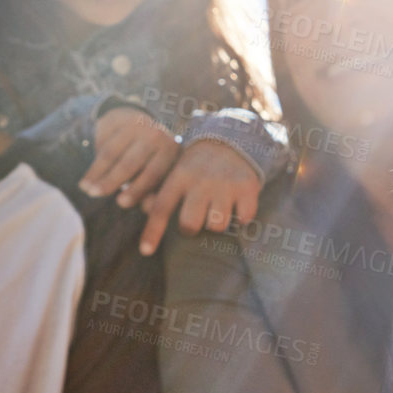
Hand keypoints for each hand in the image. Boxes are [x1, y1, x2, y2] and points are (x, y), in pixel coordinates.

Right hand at [79, 107, 179, 209]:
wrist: (142, 125)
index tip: (121, 203)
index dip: (137, 190)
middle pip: (129, 163)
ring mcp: (136, 123)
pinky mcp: (118, 117)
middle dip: (110, 181)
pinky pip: (102, 141)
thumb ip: (154, 194)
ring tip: (84, 188)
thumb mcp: (157, 175)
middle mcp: (155, 134)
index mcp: (170, 151)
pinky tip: (88, 175)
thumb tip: (149, 210)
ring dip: (96, 172)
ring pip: (111, 153)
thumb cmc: (150, 161)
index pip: (152, 174)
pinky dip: (93, 159)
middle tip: (94, 194)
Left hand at [137, 137, 260, 255]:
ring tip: (217, 209)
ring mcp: (225, 184)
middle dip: (191, 228)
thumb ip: (159, 192)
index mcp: (180, 176)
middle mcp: (202, 181)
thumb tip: (144, 208)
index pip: (161, 207)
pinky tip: (237, 204)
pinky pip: (243, 220)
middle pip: (190, 224)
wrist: (232, 141)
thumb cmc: (197, 167)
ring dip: (216, 223)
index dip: (152, 231)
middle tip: (196, 218)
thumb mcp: (176, 173)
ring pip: (217, 226)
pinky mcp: (247, 188)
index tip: (145, 251)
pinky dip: (241, 217)